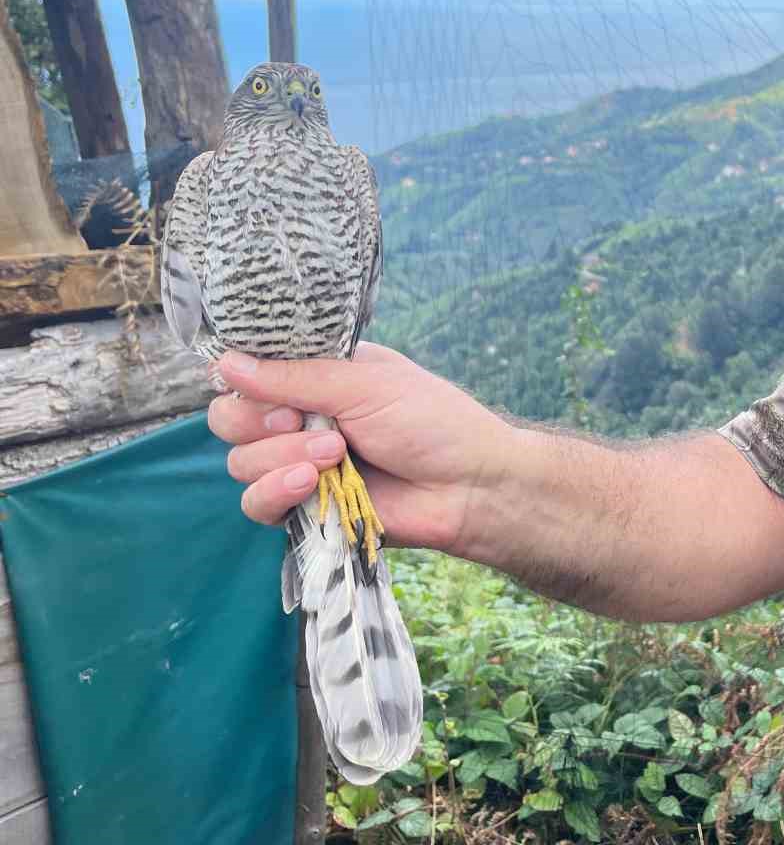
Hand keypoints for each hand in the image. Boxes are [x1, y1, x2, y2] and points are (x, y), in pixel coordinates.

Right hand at [208, 341, 512, 556]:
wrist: (470, 487)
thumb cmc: (433, 422)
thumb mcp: (365, 384)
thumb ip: (295, 377)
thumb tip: (224, 363)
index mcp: (318, 376)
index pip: (249, 372)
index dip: (247, 380)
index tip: (274, 387)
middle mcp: (302, 417)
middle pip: (231, 419)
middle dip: (261, 422)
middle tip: (304, 422)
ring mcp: (301, 464)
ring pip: (241, 462)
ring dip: (280, 457)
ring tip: (333, 455)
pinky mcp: (305, 508)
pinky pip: (256, 504)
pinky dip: (275, 492)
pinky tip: (310, 484)